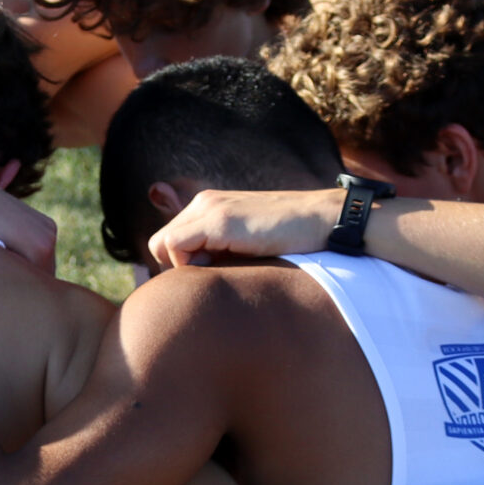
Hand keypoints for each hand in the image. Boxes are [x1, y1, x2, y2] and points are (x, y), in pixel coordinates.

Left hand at [147, 187, 345, 268]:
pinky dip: (187, 265)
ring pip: (162, 244)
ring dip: (182, 268)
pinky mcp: (220, 220)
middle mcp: (203, 203)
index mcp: (209, 207)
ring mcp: (209, 208)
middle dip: (175, 269)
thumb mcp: (248, 245)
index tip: (202, 281)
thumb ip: (221, 254)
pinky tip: (220, 270)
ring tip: (217, 275)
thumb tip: (196, 281)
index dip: (177, 266)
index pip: (168, 240)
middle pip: (159, 243)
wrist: (324, 220)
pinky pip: (174, 245)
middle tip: (207, 281)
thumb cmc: (293, 241)